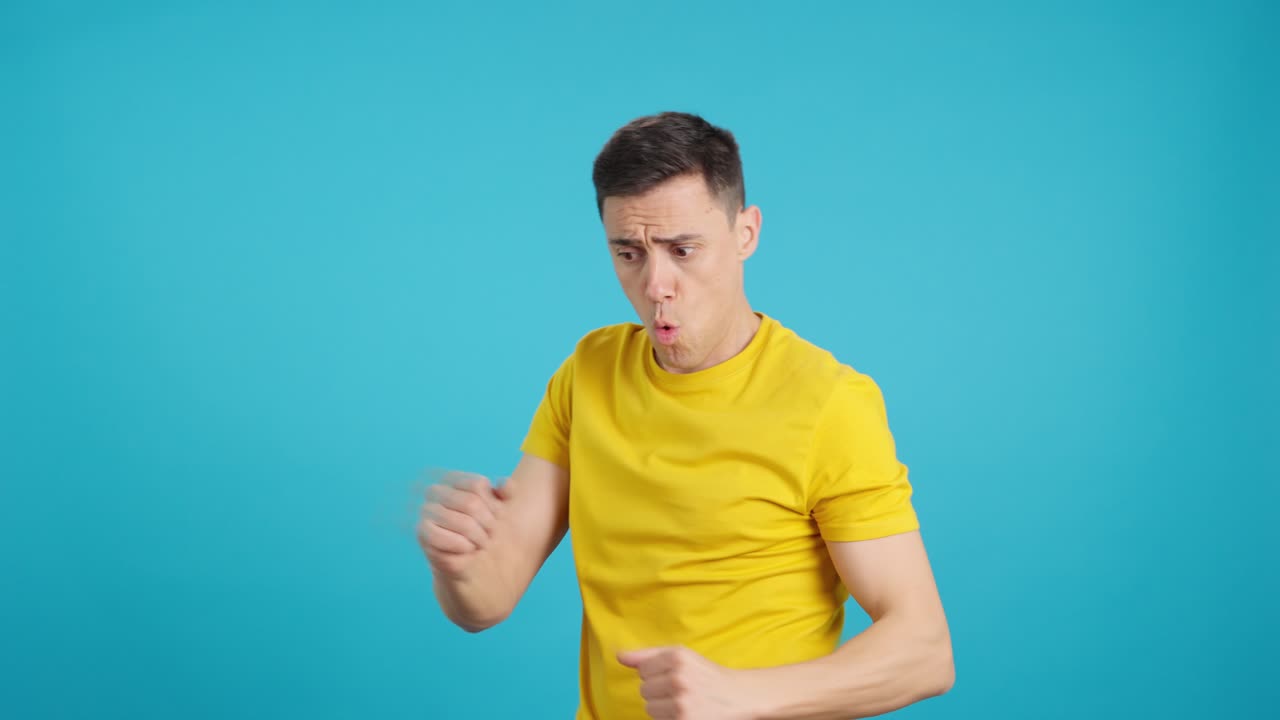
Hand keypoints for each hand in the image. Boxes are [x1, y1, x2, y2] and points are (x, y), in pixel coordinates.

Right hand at [417, 472, 506, 577]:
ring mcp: (426, 511)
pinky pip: (446, 539)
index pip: (478, 484)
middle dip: (488, 523)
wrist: (470, 557)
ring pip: (463, 523)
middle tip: (491, 534)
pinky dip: (463, 546)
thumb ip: (506, 492)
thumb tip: (505, 485)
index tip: (497, 515)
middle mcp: (435, 491)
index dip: (493, 504)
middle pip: (472, 503)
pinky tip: (467, 549)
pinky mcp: (422, 532)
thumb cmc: (484, 527)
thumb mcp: (501, 507)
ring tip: (481, 543)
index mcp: (453, 479)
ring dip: (479, 537)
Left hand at [618, 646, 763, 719]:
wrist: (739, 698)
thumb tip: (619, 656)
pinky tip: (687, 714)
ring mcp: (681, 704)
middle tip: (683, 692)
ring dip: (664, 709)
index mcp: (677, 657)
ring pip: (650, 709)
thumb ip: (648, 656)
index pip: (643, 670)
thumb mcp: (682, 657)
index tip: (676, 677)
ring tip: (685, 704)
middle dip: (660, 693)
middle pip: (644, 691)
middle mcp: (679, 679)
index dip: (658, 675)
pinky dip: (670, 719)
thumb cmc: (706, 676)